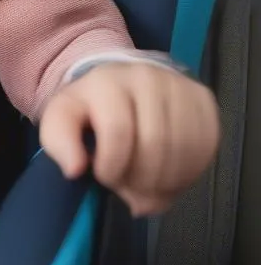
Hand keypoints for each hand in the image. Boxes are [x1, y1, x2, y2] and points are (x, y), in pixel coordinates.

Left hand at [39, 63, 219, 216]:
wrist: (119, 84)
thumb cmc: (89, 110)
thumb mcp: (60, 121)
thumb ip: (58, 143)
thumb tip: (75, 169)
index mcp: (106, 82)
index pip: (118, 132)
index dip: (111, 167)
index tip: (103, 177)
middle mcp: (146, 77)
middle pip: (156, 144)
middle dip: (141, 179)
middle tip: (129, 187)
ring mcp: (179, 85)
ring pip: (184, 149)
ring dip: (166, 181)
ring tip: (147, 185)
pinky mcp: (202, 99)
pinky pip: (206, 147)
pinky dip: (190, 173)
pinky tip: (169, 175)